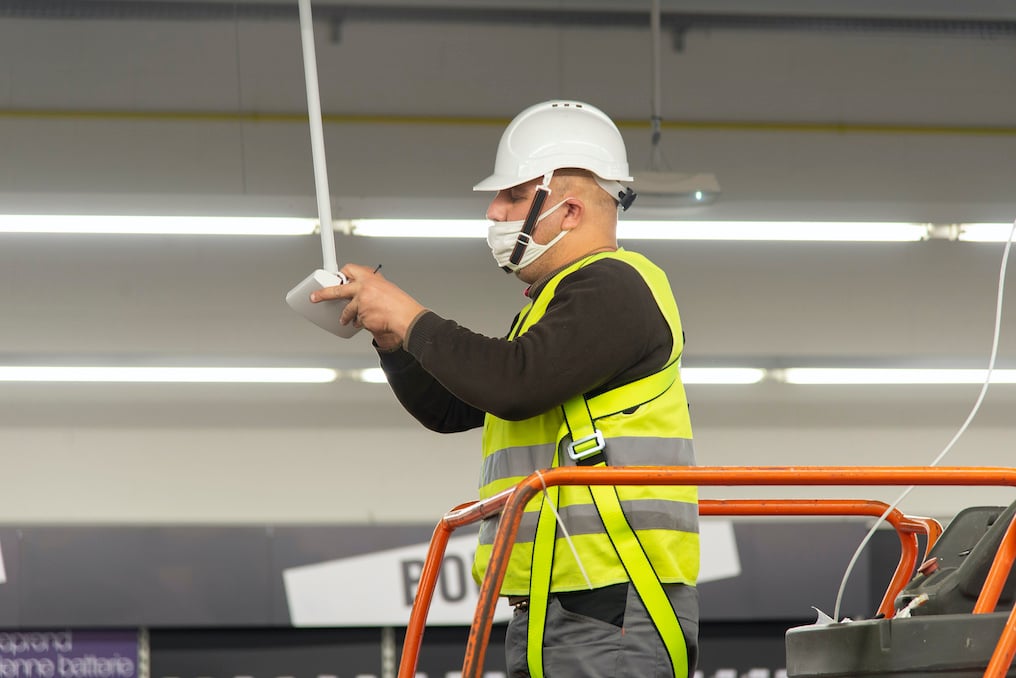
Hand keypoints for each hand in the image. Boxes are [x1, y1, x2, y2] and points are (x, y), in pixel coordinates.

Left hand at [310, 264, 424, 347]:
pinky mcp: (362, 318)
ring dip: (347, 317)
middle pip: (337, 290)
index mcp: (369, 279)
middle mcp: (363, 289)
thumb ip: (372, 287)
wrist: (407, 317)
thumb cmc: (400, 304)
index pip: (349, 270)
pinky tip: (372, 322)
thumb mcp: (386, 288)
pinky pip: (358, 321)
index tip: (336, 277)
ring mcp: (361, 304)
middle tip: (315, 297)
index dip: (342, 274)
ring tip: (346, 320)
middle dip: (323, 294)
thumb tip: (361, 291)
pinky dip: (362, 323)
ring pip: (348, 311)